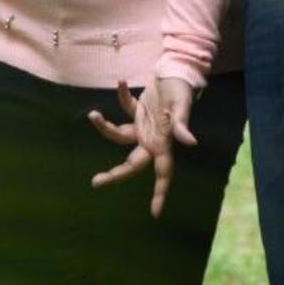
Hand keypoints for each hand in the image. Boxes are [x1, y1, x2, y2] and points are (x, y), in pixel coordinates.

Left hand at [89, 77, 197, 216]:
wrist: (176, 71)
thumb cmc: (181, 90)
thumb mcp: (181, 106)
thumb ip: (181, 125)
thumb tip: (190, 142)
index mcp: (163, 143)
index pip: (163, 173)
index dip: (160, 193)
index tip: (155, 213)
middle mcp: (151, 140)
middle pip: (131, 164)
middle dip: (114, 174)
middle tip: (95, 182)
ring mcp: (142, 127)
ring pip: (119, 136)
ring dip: (105, 127)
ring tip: (93, 114)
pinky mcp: (137, 113)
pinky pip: (124, 109)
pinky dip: (122, 96)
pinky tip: (121, 82)